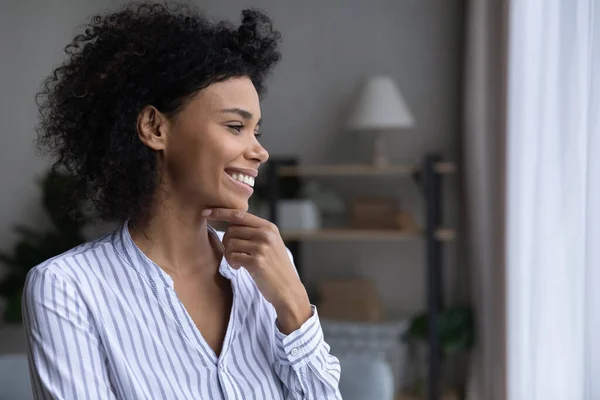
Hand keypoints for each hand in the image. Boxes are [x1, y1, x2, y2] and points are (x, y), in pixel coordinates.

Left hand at [203, 208, 311, 333]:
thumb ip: (254, 232)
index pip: (240, 214)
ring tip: (238, 262)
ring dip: (229, 254)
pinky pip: (232, 256)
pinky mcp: (257, 262)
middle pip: (232, 229)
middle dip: (226, 241)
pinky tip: (239, 267)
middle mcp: (266, 234)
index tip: (205, 212)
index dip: (220, 212)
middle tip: (233, 253)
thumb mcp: (270, 244)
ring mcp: (262, 247)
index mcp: (269, 227)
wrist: (288, 289)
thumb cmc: (275, 267)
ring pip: (230, 243)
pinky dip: (232, 263)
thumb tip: (228, 222)